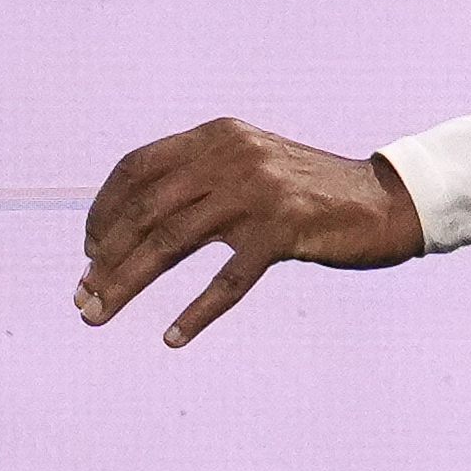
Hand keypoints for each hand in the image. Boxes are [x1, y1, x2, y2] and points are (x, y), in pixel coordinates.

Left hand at [74, 117, 419, 344]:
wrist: (389, 202)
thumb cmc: (313, 195)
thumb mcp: (252, 168)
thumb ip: (202, 180)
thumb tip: (129, 225)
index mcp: (218, 135)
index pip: (137, 167)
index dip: (103, 211)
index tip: (88, 252)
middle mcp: (233, 154)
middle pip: (146, 210)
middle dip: (105, 259)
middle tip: (81, 300)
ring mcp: (260, 189)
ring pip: (171, 242)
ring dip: (127, 284)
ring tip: (99, 315)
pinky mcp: (286, 228)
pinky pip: (228, 278)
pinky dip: (197, 311)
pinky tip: (174, 336)